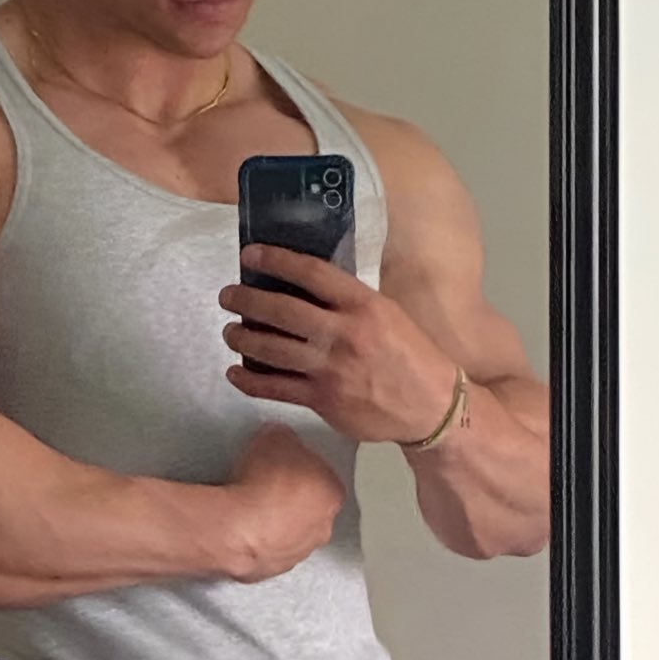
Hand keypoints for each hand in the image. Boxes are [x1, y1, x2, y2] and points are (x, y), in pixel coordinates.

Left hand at [220, 245, 457, 443]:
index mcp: (364, 305)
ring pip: (272, 349)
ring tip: (230, 332)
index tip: (251, 254)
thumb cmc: (410, 355)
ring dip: (243, 338)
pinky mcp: (322, 400)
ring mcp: (330, 369)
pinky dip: (250, 380)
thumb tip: (306, 287)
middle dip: (247, 300)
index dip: (277, 260)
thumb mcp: (388, 314)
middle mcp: (344, 334)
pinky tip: (236, 372)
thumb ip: (349, 302)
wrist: (431, 405)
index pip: (312, 273)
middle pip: (282, 310)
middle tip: (227, 295)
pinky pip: (275, 388)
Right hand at [224, 425, 345, 582]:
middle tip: (265, 485)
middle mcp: (324, 528)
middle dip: (291, 499)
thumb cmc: (262, 483)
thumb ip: (285, 438)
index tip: (282, 464)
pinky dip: (257, 541)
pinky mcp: (274, 570)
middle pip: (310, 508)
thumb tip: (281, 438)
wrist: (237, 528)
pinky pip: (267, 551)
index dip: (301, 468)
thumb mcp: (276, 437)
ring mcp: (299, 553)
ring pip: (290, 534)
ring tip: (249, 509)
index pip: (323, 476)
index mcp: (333, 493)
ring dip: (275, 523)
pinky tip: (240, 528)